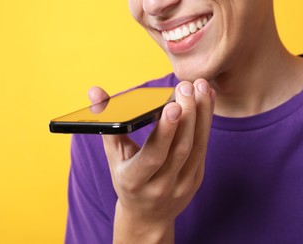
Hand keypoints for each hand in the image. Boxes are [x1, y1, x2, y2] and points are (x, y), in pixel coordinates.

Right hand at [88, 80, 215, 242]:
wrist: (147, 215)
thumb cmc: (127, 181)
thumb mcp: (114, 156)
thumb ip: (108, 123)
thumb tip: (95, 91)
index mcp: (134, 181)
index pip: (153, 156)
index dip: (165, 131)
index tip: (173, 105)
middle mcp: (161, 186)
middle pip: (180, 148)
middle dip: (187, 114)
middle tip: (187, 86)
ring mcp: (182, 184)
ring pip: (197, 146)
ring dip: (202, 114)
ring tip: (202, 87)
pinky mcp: (196, 179)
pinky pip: (204, 148)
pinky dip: (206, 122)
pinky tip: (207, 100)